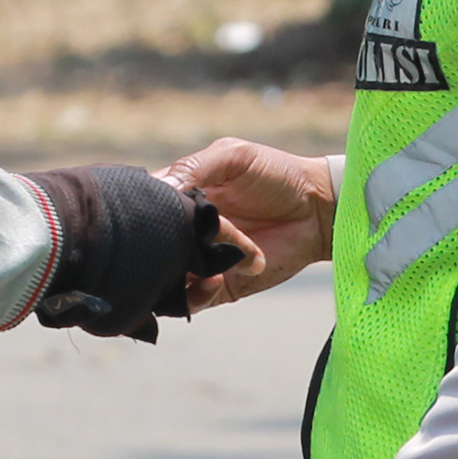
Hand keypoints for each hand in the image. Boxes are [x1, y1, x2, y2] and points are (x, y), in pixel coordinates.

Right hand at [159, 138, 335, 304]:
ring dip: (177, 274)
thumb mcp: (233, 157)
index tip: (146, 214)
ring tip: (202, 262)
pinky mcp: (220, 287)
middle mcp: (184, 232)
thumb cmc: (275, 174)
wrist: (318, 209)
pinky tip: (217, 278)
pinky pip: (193, 301)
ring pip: (165, 278)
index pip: (142, 209)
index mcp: (179, 197)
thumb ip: (194, 167)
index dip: (139, 213)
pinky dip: (198, 293)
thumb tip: (159, 189)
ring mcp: (200, 261)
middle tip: (178, 241)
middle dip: (159, 248)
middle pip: (150, 248)